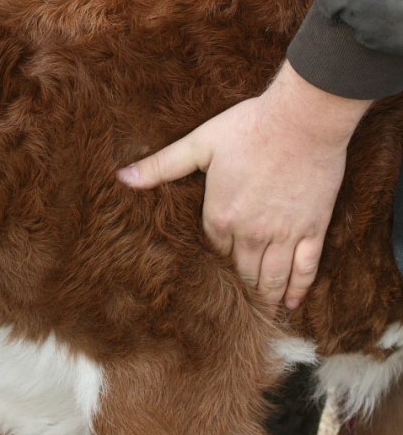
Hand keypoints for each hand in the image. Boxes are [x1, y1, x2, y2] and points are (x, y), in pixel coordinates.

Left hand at [118, 61, 370, 308]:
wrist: (302, 118)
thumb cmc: (248, 127)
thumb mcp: (198, 144)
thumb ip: (161, 165)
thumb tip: (122, 176)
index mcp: (219, 216)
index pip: (211, 252)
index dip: (210, 264)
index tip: (207, 280)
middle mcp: (250, 233)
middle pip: (241, 274)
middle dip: (236, 294)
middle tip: (231, 314)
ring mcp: (284, 234)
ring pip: (272, 278)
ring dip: (264, 299)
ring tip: (259, 317)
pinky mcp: (312, 228)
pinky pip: (306, 268)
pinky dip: (298, 289)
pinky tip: (291, 304)